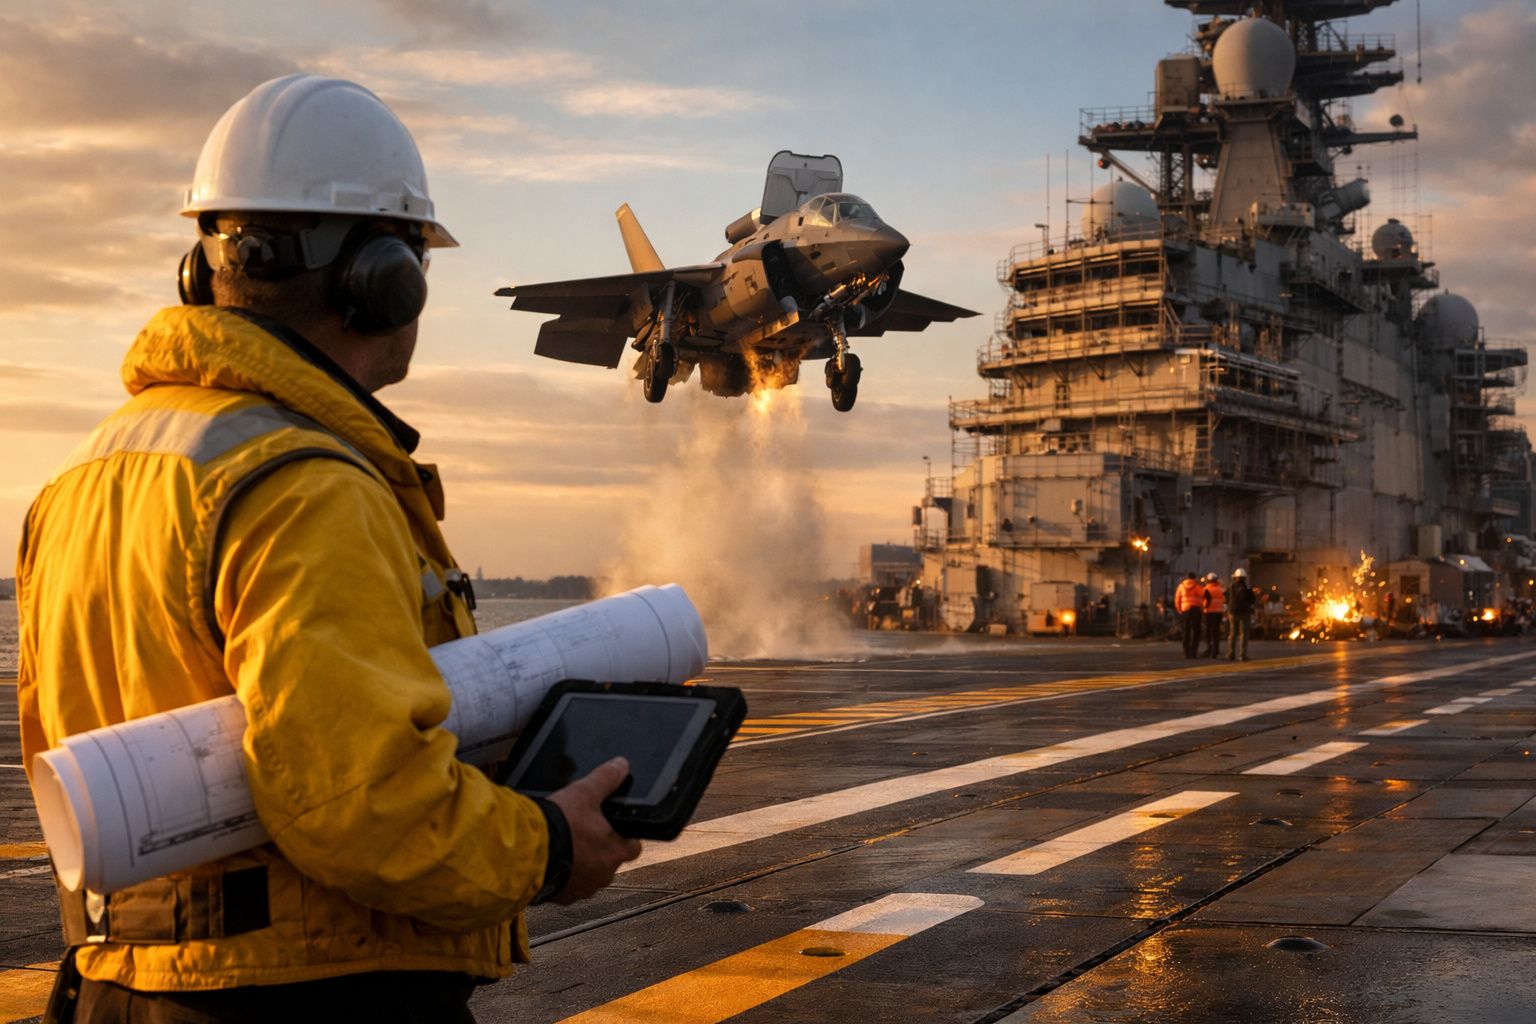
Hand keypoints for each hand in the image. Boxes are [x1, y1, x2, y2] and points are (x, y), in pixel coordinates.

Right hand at [545, 757, 642, 903]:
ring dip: (580, 864)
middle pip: (609, 861)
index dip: (625, 836)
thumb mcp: (584, 792)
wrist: (526, 852)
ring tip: (564, 846)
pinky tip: (551, 860)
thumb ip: (605, 779)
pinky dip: (563, 875)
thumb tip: (621, 765)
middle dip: (599, 850)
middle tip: (583, 834)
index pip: (633, 846)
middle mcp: (603, 874)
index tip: (614, 828)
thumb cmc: (559, 825)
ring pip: (589, 876)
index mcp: (616, 851)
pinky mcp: (562, 897)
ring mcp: (583, 888)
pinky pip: (568, 887)